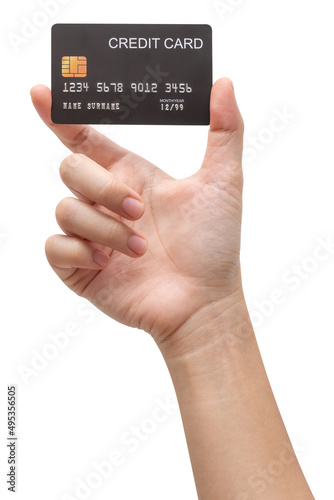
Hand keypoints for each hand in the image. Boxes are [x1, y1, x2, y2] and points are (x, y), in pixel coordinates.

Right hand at [30, 79, 243, 348]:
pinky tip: (108, 265)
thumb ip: (225, 130)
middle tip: (139, 211)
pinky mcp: (80, 268)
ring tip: (140, 249)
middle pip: (71, 169)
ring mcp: (91, 235)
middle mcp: (106, 203)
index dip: (61, 116)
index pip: (85, 139)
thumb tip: (224, 83)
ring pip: (67, 209)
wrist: (203, 301)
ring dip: (106, 229)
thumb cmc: (214, 245)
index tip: (43, 94)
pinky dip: (81, 253)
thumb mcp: (223, 182)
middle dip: (103, 188)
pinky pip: (55, 247)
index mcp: (130, 177)